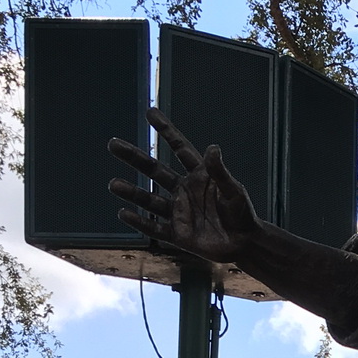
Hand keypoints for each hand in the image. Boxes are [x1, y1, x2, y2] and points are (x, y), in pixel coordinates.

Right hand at [108, 107, 258, 265]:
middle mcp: (184, 191)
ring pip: (150, 200)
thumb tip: (213, 148)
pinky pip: (155, 227)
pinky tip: (124, 213)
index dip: (166, 131)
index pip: (179, 148)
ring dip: (131, 192)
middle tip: (113, 144)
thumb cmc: (242, 214)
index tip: (151, 113)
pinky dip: (140, 222)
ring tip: (113, 184)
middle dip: (134, 157)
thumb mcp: (233, 191)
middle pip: (154, 171)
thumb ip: (219, 172)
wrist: (245, 244)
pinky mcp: (177, 233)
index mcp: (198, 176)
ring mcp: (179, 211)